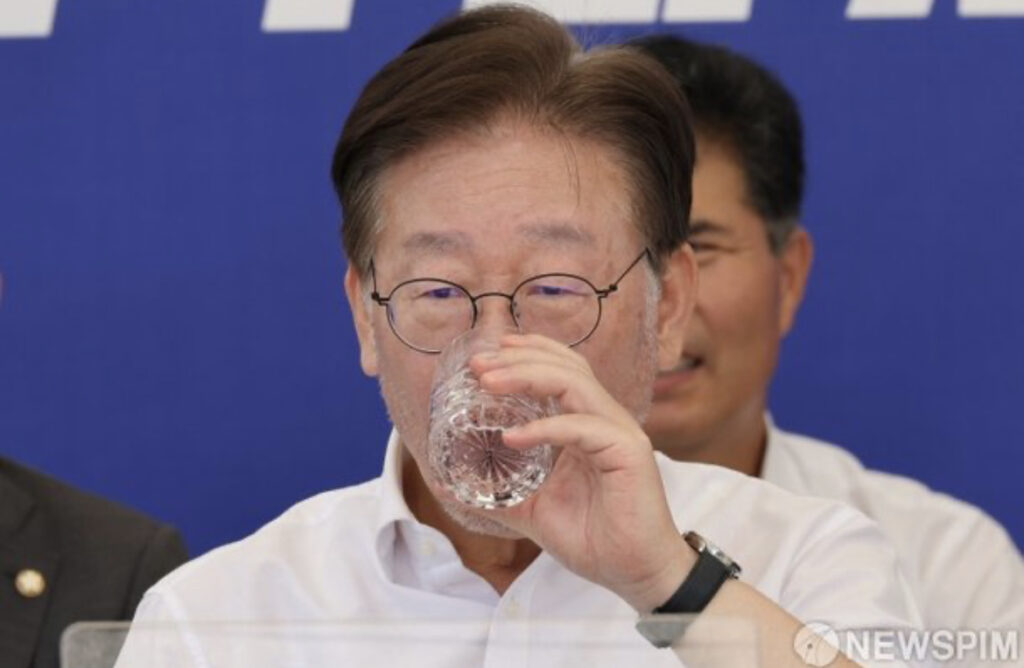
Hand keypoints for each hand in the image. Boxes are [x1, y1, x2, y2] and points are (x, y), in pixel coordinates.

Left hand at [469, 333, 695, 611]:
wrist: (635, 573)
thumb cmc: (594, 539)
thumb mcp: (533, 510)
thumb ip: (496, 494)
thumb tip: (447, 486)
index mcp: (587, 424)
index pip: (563, 370)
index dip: (529, 353)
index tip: (489, 352)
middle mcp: (606, 420)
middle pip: (566, 367)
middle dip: (520, 359)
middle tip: (479, 364)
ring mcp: (619, 432)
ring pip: (575, 384)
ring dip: (528, 377)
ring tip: (489, 383)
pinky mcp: (628, 452)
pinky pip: (582, 428)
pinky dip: (546, 428)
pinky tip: (513, 437)